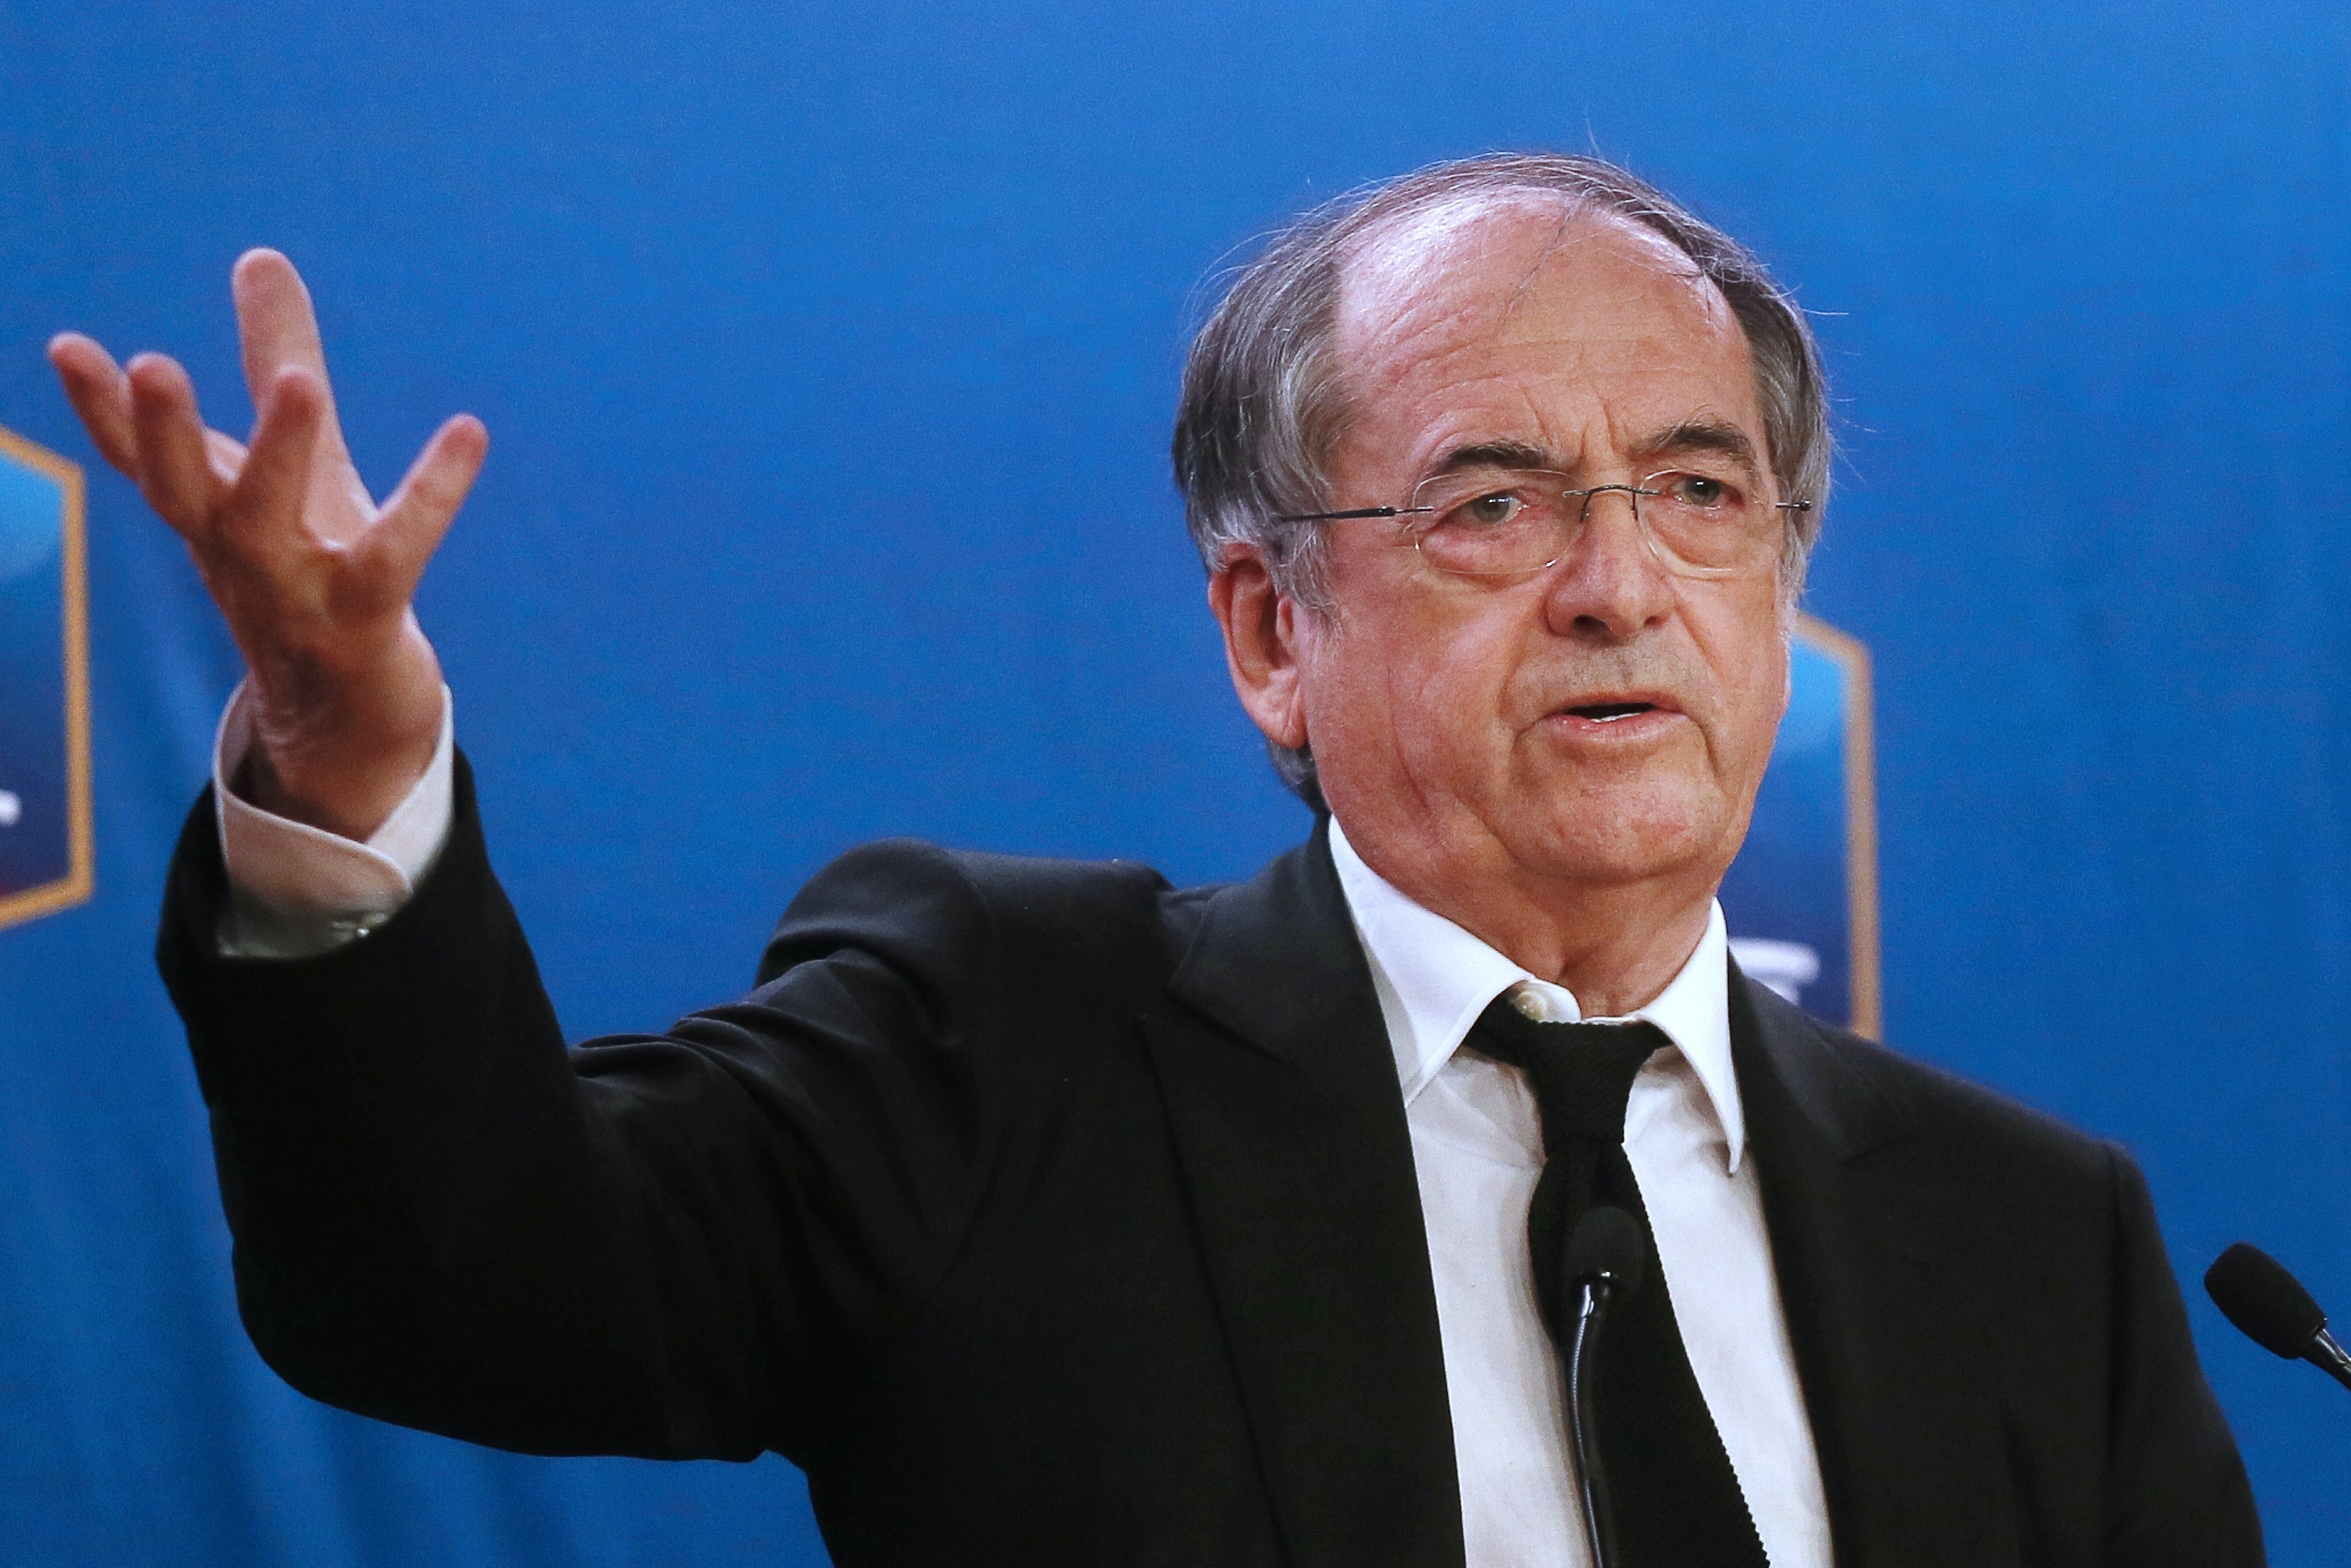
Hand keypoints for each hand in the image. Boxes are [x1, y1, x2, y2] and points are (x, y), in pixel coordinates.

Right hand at [49, 250, 486, 839]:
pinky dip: (431, 495)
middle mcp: (239, 555)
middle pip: (185, 493)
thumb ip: (278, 358)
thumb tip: (259, 254)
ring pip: (270, 528)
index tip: (67, 347)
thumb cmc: (314, 571)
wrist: (348, 715)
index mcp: (214, 516)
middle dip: (164, 432)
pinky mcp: (365, 621)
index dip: (103, 411)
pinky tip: (469, 433)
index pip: (144, 461)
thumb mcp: (298, 461)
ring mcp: (295, 594)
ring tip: (299, 383)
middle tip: (151, 364)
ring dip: (276, 456)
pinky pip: (396, 554)